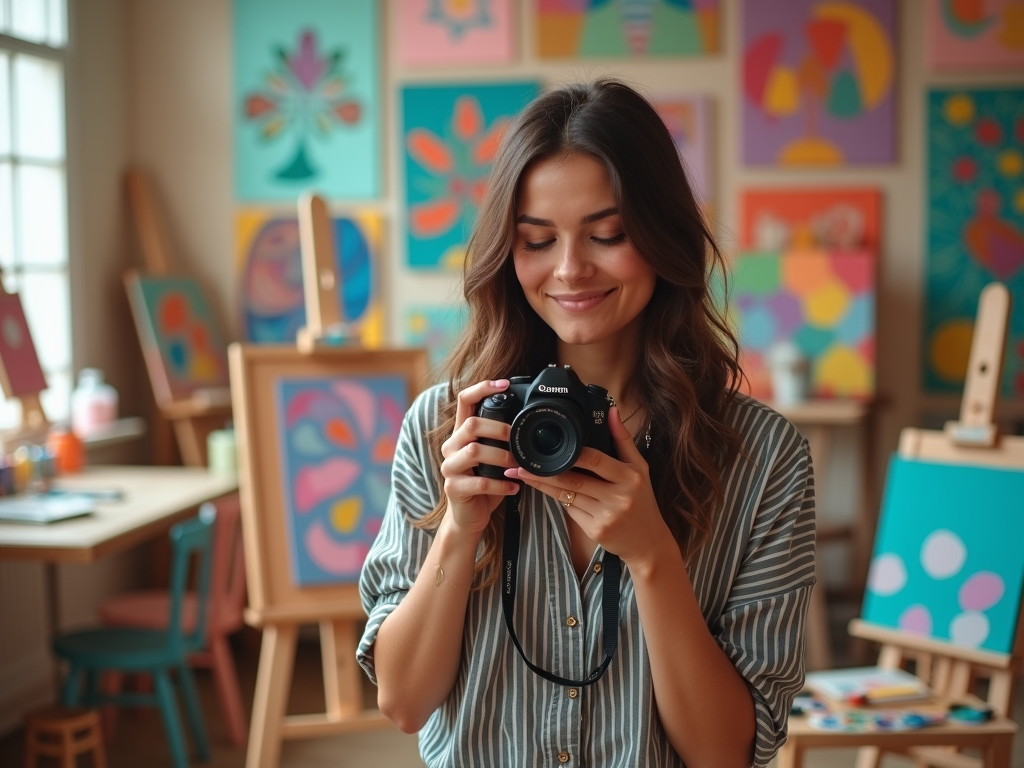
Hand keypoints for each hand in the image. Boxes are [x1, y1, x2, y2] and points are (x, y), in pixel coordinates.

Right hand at [440, 379, 520, 536]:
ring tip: (518, 466)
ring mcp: (450, 467)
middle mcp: (451, 446)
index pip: (464, 400)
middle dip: (498, 429)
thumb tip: (529, 420)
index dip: (482, 388)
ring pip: (474, 452)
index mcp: (461, 433)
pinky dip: (501, 485)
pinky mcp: (453, 488)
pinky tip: (514, 488)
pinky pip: (479, 482)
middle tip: (517, 439)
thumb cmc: (485, 483)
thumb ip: (501, 439)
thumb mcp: (493, 456)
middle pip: (470, 425)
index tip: (505, 383)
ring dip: (502, 458)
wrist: (469, 516)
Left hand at [505, 405, 671, 568]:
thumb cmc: (642, 500)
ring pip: (567, 495)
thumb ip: (623, 439)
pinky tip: (548, 490)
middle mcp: (619, 496)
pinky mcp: (595, 531)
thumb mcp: (640, 468)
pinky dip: (559, 499)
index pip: (595, 460)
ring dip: (543, 485)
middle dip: (545, 471)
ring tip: (523, 475)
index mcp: (630, 477)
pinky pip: (570, 511)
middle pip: (574, 479)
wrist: (648, 542)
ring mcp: (606, 516)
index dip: (571, 453)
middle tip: (522, 463)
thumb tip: (612, 410)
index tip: (549, 446)